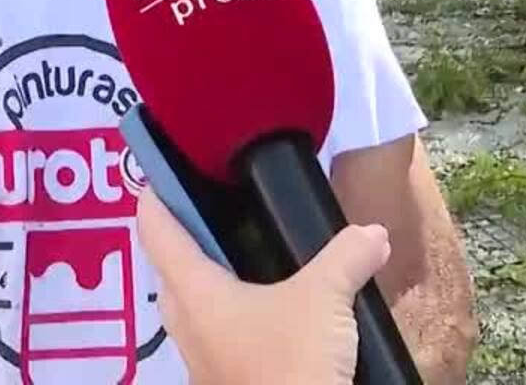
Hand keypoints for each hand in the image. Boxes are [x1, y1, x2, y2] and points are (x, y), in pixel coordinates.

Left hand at [135, 189, 391, 384]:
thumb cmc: (291, 363)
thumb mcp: (325, 300)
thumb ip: (346, 256)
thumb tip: (372, 234)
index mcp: (191, 288)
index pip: (154, 225)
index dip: (159, 188)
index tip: (175, 162)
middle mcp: (184, 318)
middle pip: (170, 261)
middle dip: (192, 231)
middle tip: (228, 204)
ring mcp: (199, 353)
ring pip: (193, 299)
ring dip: (215, 274)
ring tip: (256, 252)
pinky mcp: (221, 375)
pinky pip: (217, 329)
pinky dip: (235, 309)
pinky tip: (274, 305)